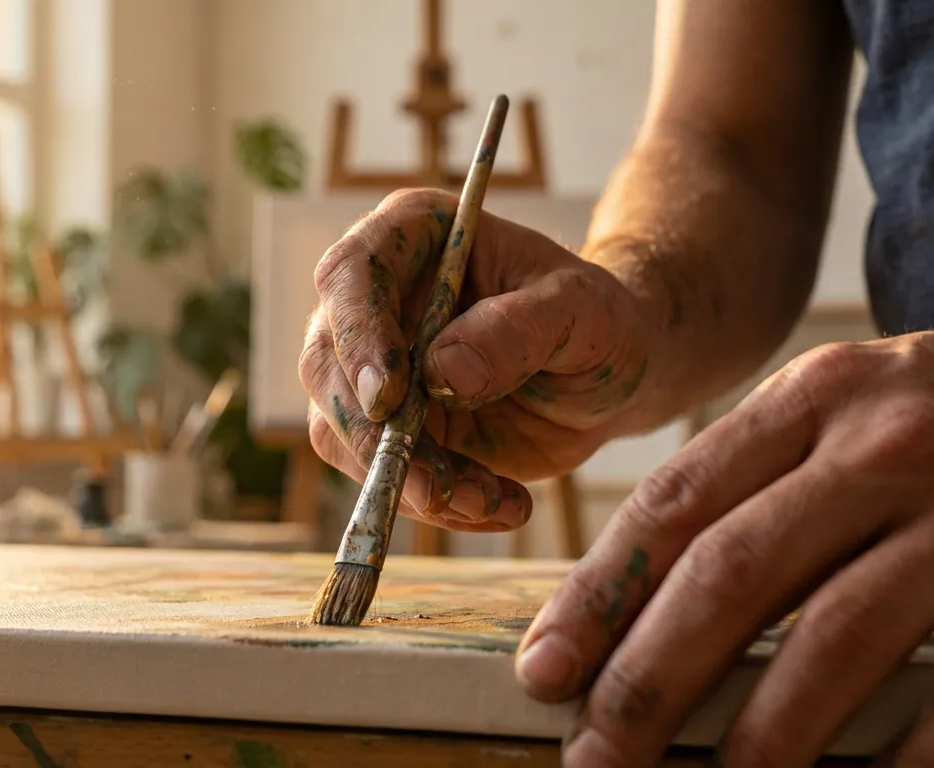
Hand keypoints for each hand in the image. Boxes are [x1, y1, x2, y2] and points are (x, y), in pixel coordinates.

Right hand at [300, 188, 654, 531]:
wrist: (606, 377)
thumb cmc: (597, 320)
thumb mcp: (583, 312)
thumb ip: (519, 329)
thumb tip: (441, 371)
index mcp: (412, 234)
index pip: (351, 274)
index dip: (359, 336)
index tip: (391, 398)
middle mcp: (375, 296)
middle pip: (327, 363)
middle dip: (374, 434)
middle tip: (437, 486)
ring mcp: (371, 366)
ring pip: (339, 429)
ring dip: (405, 479)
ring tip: (490, 499)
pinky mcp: (384, 426)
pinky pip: (377, 473)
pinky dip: (430, 501)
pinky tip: (496, 503)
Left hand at [515, 329, 933, 765]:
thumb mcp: (849, 414)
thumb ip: (755, 483)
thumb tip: (626, 606)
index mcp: (816, 397)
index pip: (676, 503)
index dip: (600, 597)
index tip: (544, 673)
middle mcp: (888, 442)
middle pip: (733, 572)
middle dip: (649, 680)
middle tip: (594, 761)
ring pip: (836, 637)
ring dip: (760, 737)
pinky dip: (909, 760)